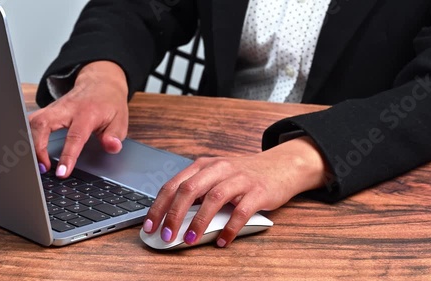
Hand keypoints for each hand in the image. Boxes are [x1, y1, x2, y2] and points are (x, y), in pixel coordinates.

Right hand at [29, 61, 128, 176]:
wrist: (101, 82)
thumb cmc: (109, 104)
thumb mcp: (120, 120)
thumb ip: (115, 136)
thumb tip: (112, 147)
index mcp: (87, 113)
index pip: (75, 136)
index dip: (68, 156)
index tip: (62, 172)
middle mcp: (67, 108)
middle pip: (43, 123)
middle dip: (37, 148)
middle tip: (43, 168)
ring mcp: (54, 108)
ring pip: (32, 121)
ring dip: (30, 143)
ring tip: (37, 163)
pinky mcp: (47, 110)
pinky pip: (32, 121)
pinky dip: (28, 136)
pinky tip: (32, 151)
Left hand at [142, 136, 328, 246]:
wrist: (280, 165)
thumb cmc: (243, 175)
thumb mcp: (217, 176)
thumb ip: (197, 191)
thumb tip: (172, 218)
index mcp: (204, 165)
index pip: (174, 184)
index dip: (159, 205)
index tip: (150, 225)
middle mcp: (220, 168)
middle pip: (190, 189)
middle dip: (173, 214)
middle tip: (166, 236)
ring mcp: (240, 178)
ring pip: (214, 198)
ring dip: (199, 221)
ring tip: (190, 240)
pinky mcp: (259, 191)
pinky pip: (241, 211)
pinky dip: (230, 228)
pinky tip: (223, 241)